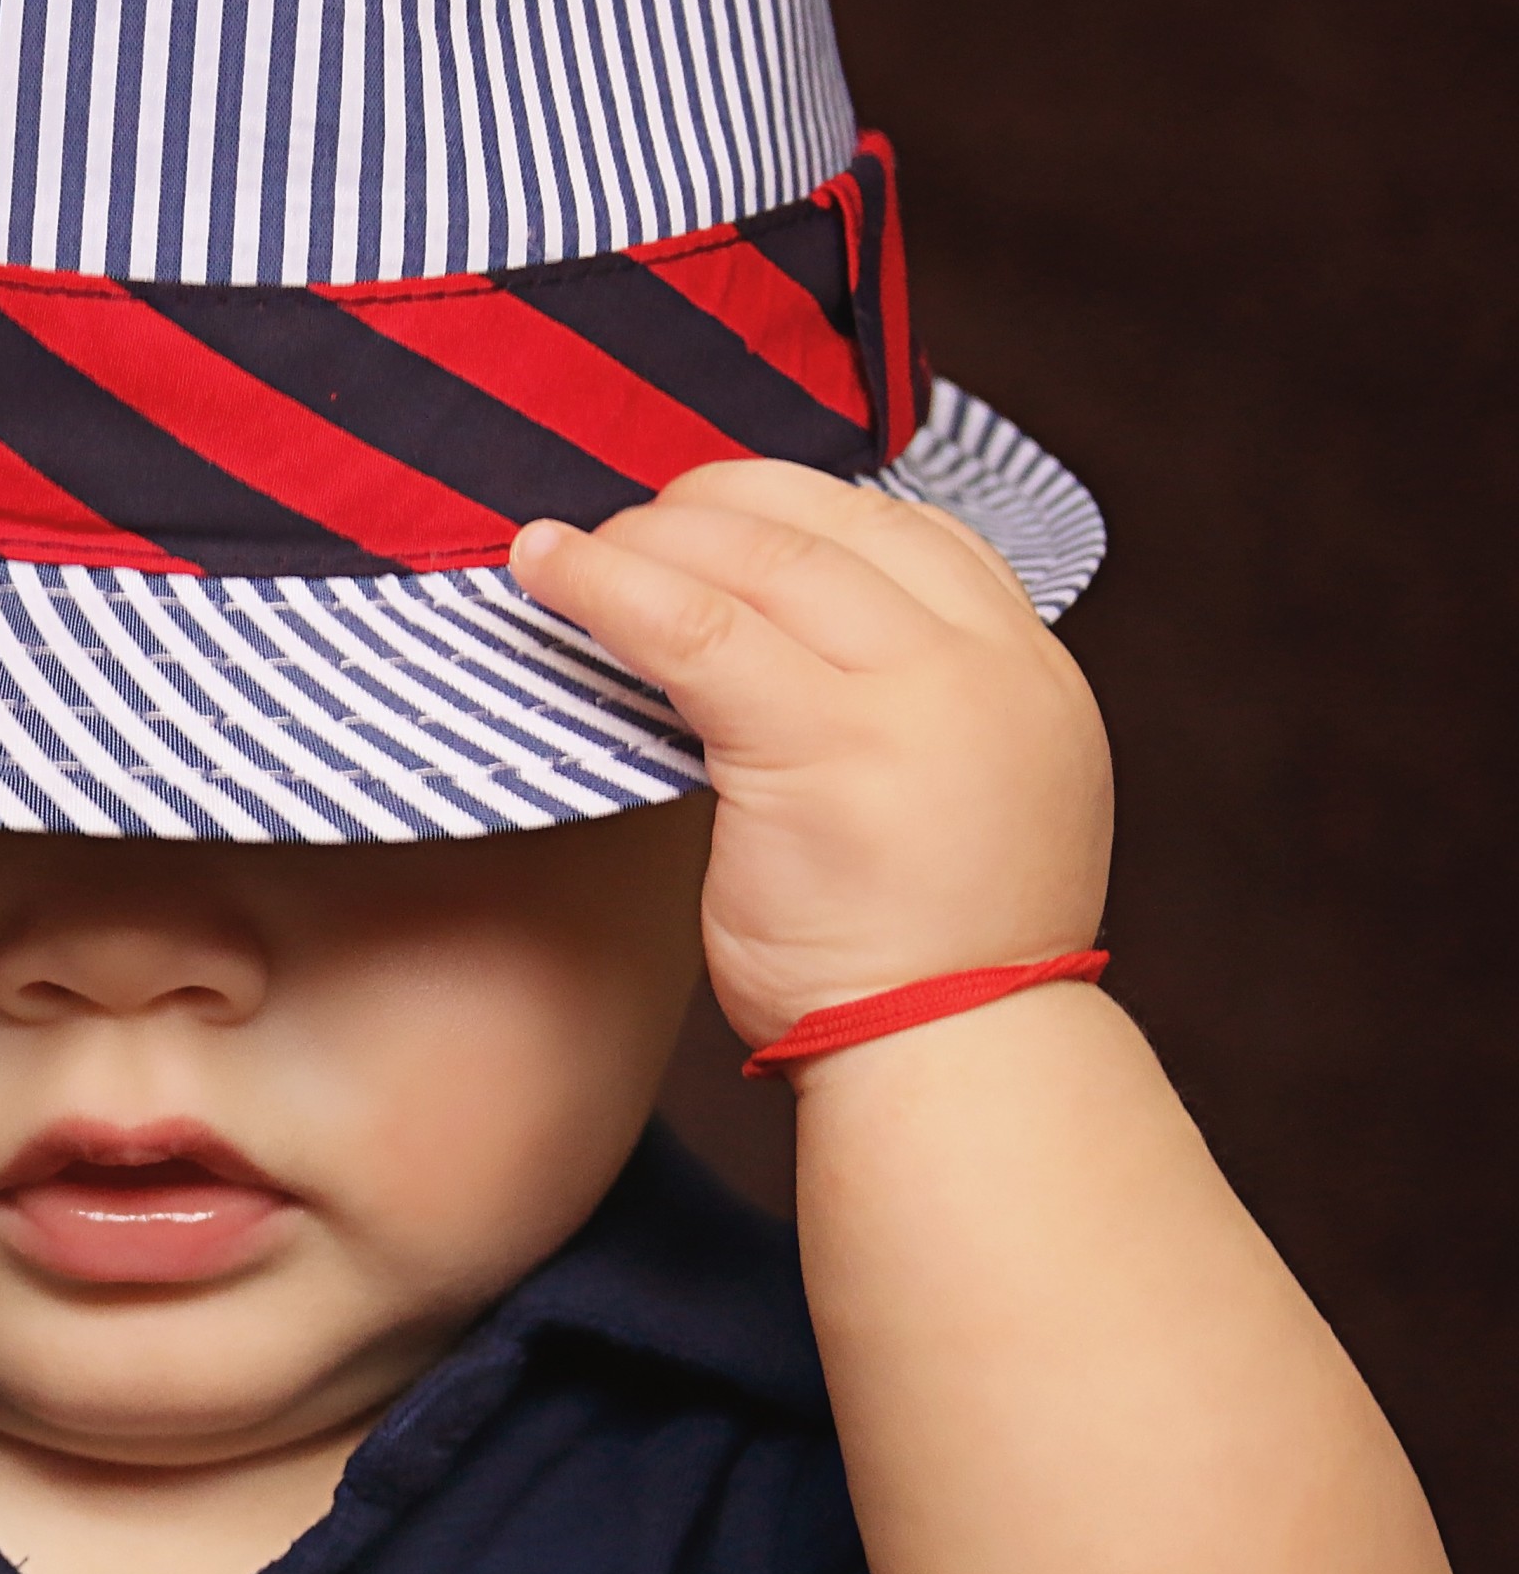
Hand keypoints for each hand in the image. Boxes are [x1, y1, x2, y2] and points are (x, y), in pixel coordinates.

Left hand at [509, 463, 1111, 1049]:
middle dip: (710, 509)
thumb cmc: (925, 964)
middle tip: (627, 527)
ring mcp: (913, 698)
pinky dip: (607, 584)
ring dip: (648, 539)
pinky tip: (544, 570)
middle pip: (830, 525)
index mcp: (1029, 671)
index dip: (797, 507)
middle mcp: (984, 665)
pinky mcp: (823, 745)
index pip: (913, 532)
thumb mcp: (958, 803)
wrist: (952, 1066)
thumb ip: (901, 716)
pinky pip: (692, 628)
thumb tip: (778, 655)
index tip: (714, 518)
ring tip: (566, 548)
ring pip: (759, 561)